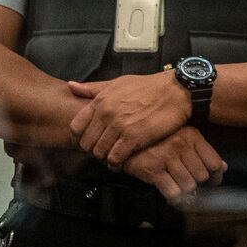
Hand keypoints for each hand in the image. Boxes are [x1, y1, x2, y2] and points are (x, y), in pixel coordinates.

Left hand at [68, 73, 190, 165]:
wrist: (176, 91)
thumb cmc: (147, 87)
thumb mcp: (117, 82)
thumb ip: (93, 88)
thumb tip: (71, 86)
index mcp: (100, 101)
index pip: (76, 126)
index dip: (79, 138)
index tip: (87, 142)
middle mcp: (106, 113)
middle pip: (86, 143)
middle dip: (92, 151)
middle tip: (102, 153)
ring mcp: (119, 126)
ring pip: (99, 152)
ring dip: (104, 159)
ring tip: (112, 159)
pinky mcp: (134, 137)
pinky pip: (115, 157)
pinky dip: (116, 164)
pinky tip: (121, 163)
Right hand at [123, 126, 226, 200]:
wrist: (123, 143)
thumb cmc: (154, 142)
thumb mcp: (181, 140)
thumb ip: (202, 153)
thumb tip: (223, 167)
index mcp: (191, 135)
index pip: (214, 163)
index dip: (214, 177)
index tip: (209, 182)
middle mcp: (180, 144)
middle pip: (202, 176)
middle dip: (196, 183)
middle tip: (186, 181)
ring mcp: (166, 156)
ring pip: (189, 186)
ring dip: (183, 190)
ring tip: (176, 185)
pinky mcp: (153, 169)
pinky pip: (173, 192)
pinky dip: (173, 197)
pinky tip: (169, 192)